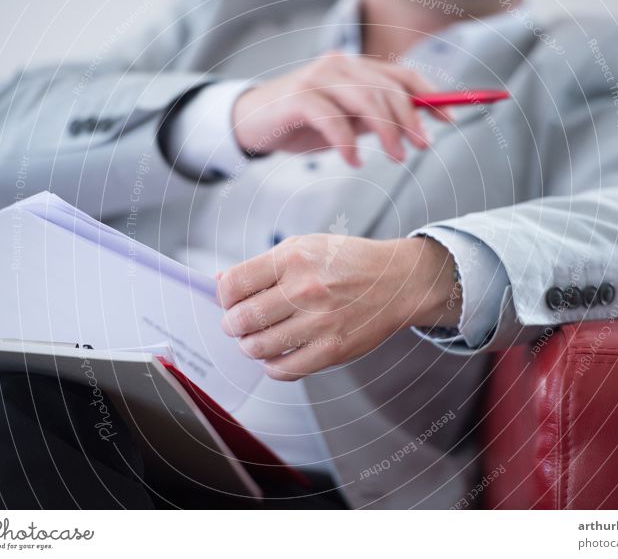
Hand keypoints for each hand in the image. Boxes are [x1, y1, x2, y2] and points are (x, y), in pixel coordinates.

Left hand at [216, 235, 460, 380]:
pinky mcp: (333, 349)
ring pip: (259, 347)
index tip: (230, 302)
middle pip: (242, 320)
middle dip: (232, 326)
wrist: (397, 281)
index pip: (234, 285)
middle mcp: (305, 289)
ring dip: (250, 347)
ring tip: (257, 341)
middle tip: (238, 325)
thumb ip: (263, 265)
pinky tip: (277, 356)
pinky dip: (272, 367)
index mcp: (294, 258)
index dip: (224, 298)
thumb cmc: (348, 262)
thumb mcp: (305, 246)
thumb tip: (220, 282)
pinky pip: (285, 370)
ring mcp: (320, 321)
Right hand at [232, 52, 450, 165]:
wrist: (251, 123)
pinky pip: (332, 118)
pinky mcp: (297, 96)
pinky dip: (347, 142)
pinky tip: (353, 160)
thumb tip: (416, 126)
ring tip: (395, 157)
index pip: (401, 75)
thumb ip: (375, 118)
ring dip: (386, 131)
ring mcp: (317, 78)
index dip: (430, 97)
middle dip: (410, 119)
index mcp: (356, 68)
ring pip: (365, 99)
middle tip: (421, 147)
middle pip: (387, 88)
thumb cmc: (303, 123)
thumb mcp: (346, 121)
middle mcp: (339, 65)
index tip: (449, 121)